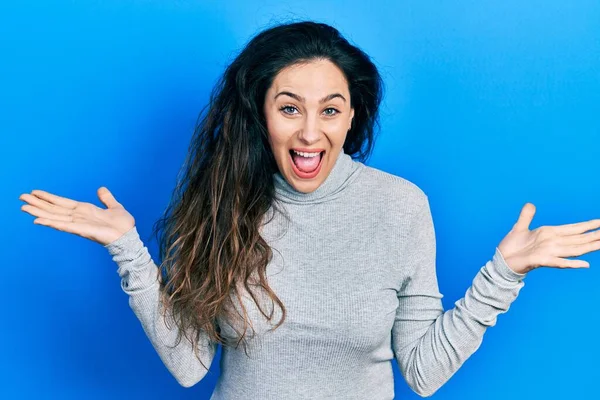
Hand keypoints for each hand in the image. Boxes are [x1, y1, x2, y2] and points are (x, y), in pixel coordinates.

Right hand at [19, 187, 135, 245]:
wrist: (129, 237)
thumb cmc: (122, 225)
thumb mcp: (114, 206)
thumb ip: (106, 199)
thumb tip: (101, 189)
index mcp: (84, 210)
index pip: (62, 202)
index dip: (48, 197)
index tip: (34, 192)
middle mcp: (78, 217)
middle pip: (53, 209)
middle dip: (38, 203)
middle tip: (21, 197)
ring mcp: (78, 224)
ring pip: (54, 216)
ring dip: (39, 212)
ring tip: (24, 207)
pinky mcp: (82, 230)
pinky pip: (64, 226)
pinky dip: (51, 223)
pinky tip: (38, 220)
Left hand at [497, 203, 599, 273]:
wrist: (501, 262)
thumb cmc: (511, 247)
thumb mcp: (519, 228)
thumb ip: (526, 216)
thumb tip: (531, 204)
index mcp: (550, 234)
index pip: (573, 229)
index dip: (587, 225)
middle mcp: (553, 243)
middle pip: (579, 239)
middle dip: (595, 235)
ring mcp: (548, 252)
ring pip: (574, 249)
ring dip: (589, 246)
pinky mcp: (541, 261)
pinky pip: (559, 262)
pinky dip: (571, 264)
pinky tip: (585, 265)